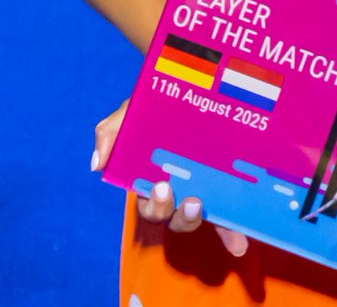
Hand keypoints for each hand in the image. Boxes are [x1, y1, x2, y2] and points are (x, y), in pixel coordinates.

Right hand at [92, 100, 247, 255]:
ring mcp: (199, 190)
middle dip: (172, 212)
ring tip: (199, 204)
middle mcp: (175, 190)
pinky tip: (238, 246)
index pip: (150, 203)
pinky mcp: (223, 191)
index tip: (161, 188)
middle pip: (169, 216)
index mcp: (151, 178)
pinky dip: (230, 234)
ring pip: (193, 218)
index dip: (156, 204)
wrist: (195, 91)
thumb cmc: (156, 107)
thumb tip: (98, 165)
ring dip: (194, 219)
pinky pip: (225, 218)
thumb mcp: (132, 113)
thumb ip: (111, 132)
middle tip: (181, 196)